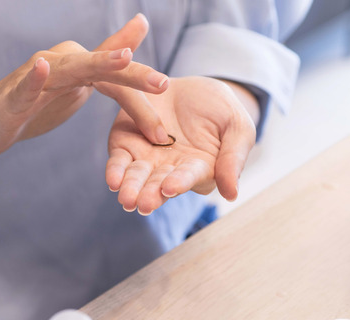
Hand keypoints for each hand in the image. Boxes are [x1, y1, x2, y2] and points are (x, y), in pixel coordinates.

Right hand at [0, 14, 168, 158]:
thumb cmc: (32, 103)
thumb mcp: (76, 84)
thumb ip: (108, 61)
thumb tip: (140, 25)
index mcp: (78, 67)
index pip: (117, 77)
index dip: (143, 94)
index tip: (169, 115)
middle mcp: (60, 64)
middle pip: (101, 68)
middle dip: (133, 75)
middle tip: (163, 83)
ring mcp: (35, 79)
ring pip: (69, 70)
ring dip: (95, 63)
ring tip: (121, 58)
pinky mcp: (12, 98)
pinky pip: (25, 86)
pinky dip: (34, 78)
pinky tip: (42, 67)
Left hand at [106, 77, 256, 214]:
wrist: (189, 86)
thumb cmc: (220, 109)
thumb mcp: (237, 127)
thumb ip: (233, 158)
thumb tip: (232, 194)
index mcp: (199, 171)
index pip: (189, 177)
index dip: (180, 182)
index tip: (170, 187)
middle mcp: (170, 171)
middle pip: (159, 184)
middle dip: (150, 194)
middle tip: (143, 203)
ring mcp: (147, 160)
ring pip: (137, 177)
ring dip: (131, 188)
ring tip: (126, 197)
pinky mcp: (126, 145)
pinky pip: (119, 160)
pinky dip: (115, 171)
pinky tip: (112, 180)